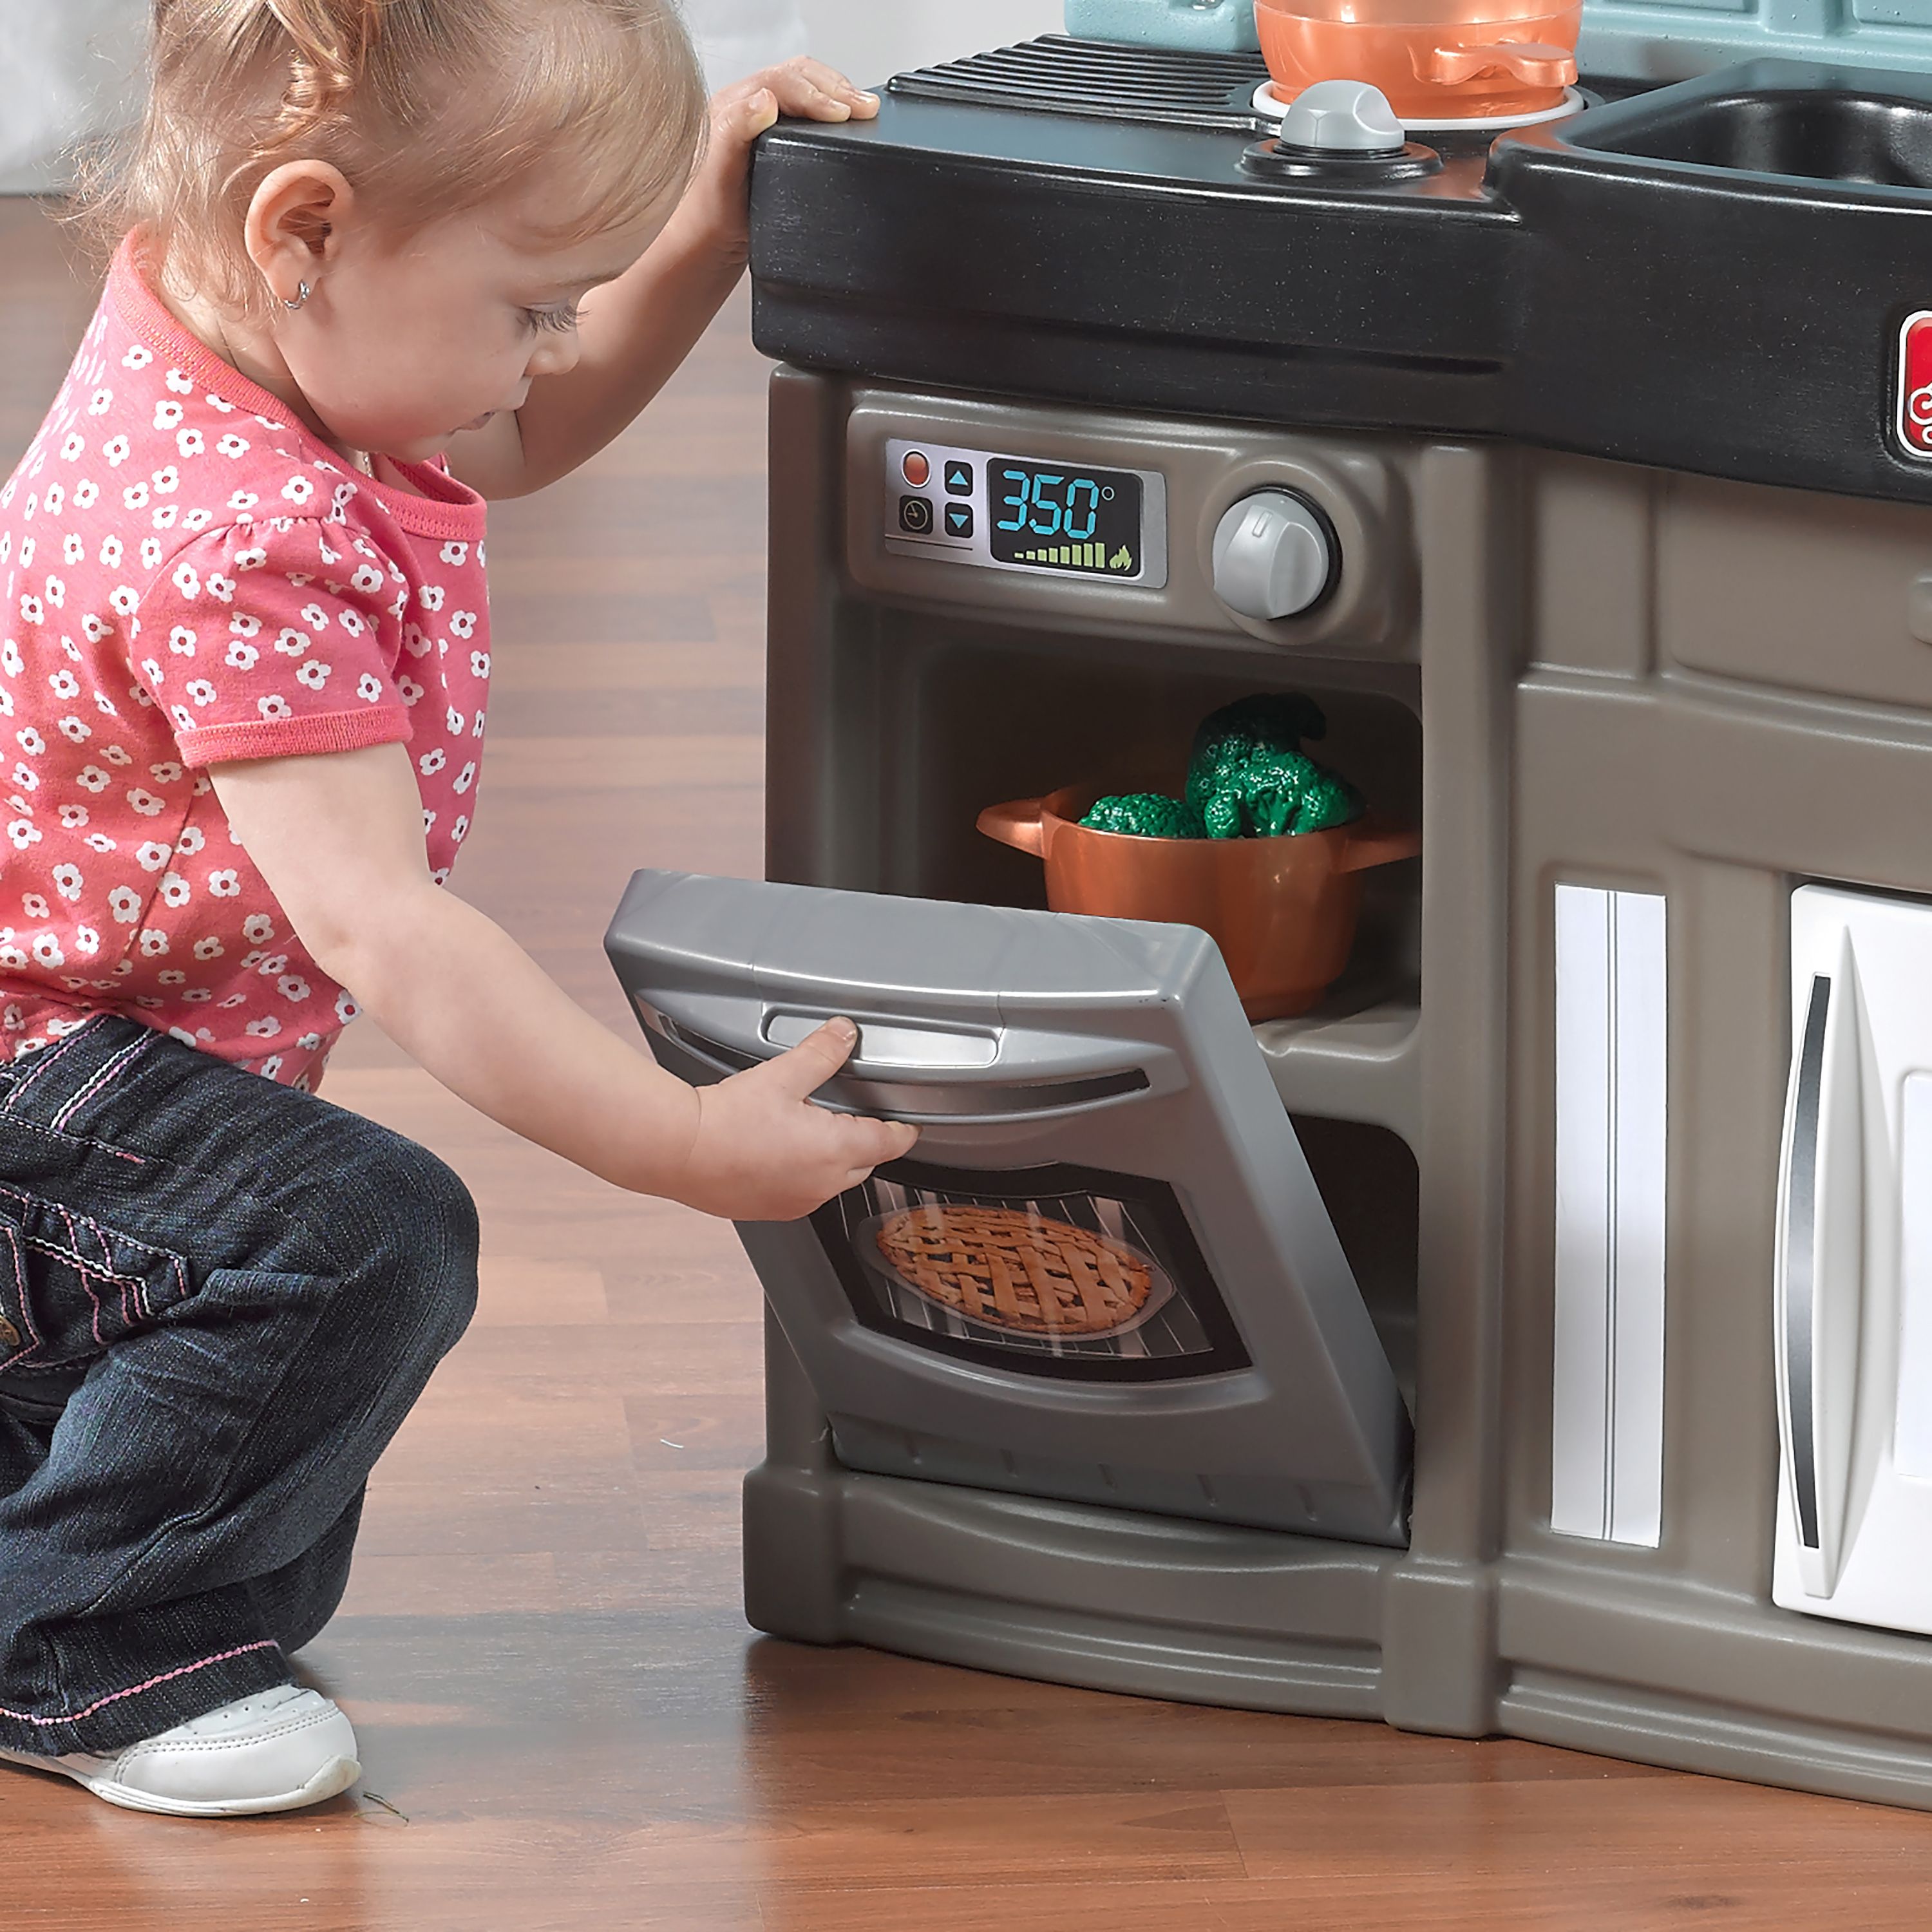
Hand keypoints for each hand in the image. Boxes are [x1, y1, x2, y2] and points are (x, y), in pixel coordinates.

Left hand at [666, 57, 879, 268]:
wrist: (706, 244)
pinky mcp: (776, 140)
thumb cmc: (708, 215)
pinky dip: (832, 110)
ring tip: (864, 110)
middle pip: (798, 76)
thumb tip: (765, 101)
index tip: (845, 112)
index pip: (782, 82)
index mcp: (732, 106)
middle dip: (836, 87)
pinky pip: (807, 111)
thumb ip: (735, 132)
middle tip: (866, 108)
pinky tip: (847, 123)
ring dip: (837, 94)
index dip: (817, 93)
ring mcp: (763, 121)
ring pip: (806, 88)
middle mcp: (747, 106)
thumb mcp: (719, 175)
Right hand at [671, 1018, 919, 1221]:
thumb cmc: (726, 1119)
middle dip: (865, 1142)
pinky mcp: (771, 1210)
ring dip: (832, 1160)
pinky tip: (780, 1153)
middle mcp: (822, 1185)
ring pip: (833, 1181)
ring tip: (809, 1130)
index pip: (890, 1143)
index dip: (903, 1131)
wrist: (678, 1151)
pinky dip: (803, 1174)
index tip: (909, 1125)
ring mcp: (797, 1202)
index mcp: (836, 1151)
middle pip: (864, 1164)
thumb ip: (821, 1053)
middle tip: (853, 1116)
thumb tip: (845, 1033)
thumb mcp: (782, 1075)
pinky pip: (803, 1193)